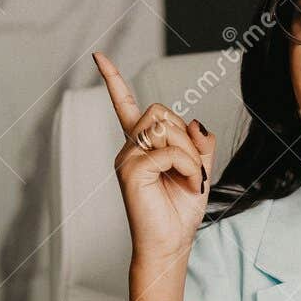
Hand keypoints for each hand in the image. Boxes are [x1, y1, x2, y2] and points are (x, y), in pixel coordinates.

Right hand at [94, 51, 215, 266]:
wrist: (171, 243)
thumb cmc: (181, 210)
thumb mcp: (201, 170)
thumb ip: (200, 143)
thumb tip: (196, 121)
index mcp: (142, 145)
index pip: (125, 105)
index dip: (113, 80)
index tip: (99, 57)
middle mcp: (129, 148)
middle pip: (160, 112)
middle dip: (186, 138)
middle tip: (192, 169)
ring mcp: (126, 158)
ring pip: (165, 127)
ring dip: (189, 153)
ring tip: (188, 179)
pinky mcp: (130, 170)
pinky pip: (168, 151)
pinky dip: (187, 166)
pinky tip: (186, 183)